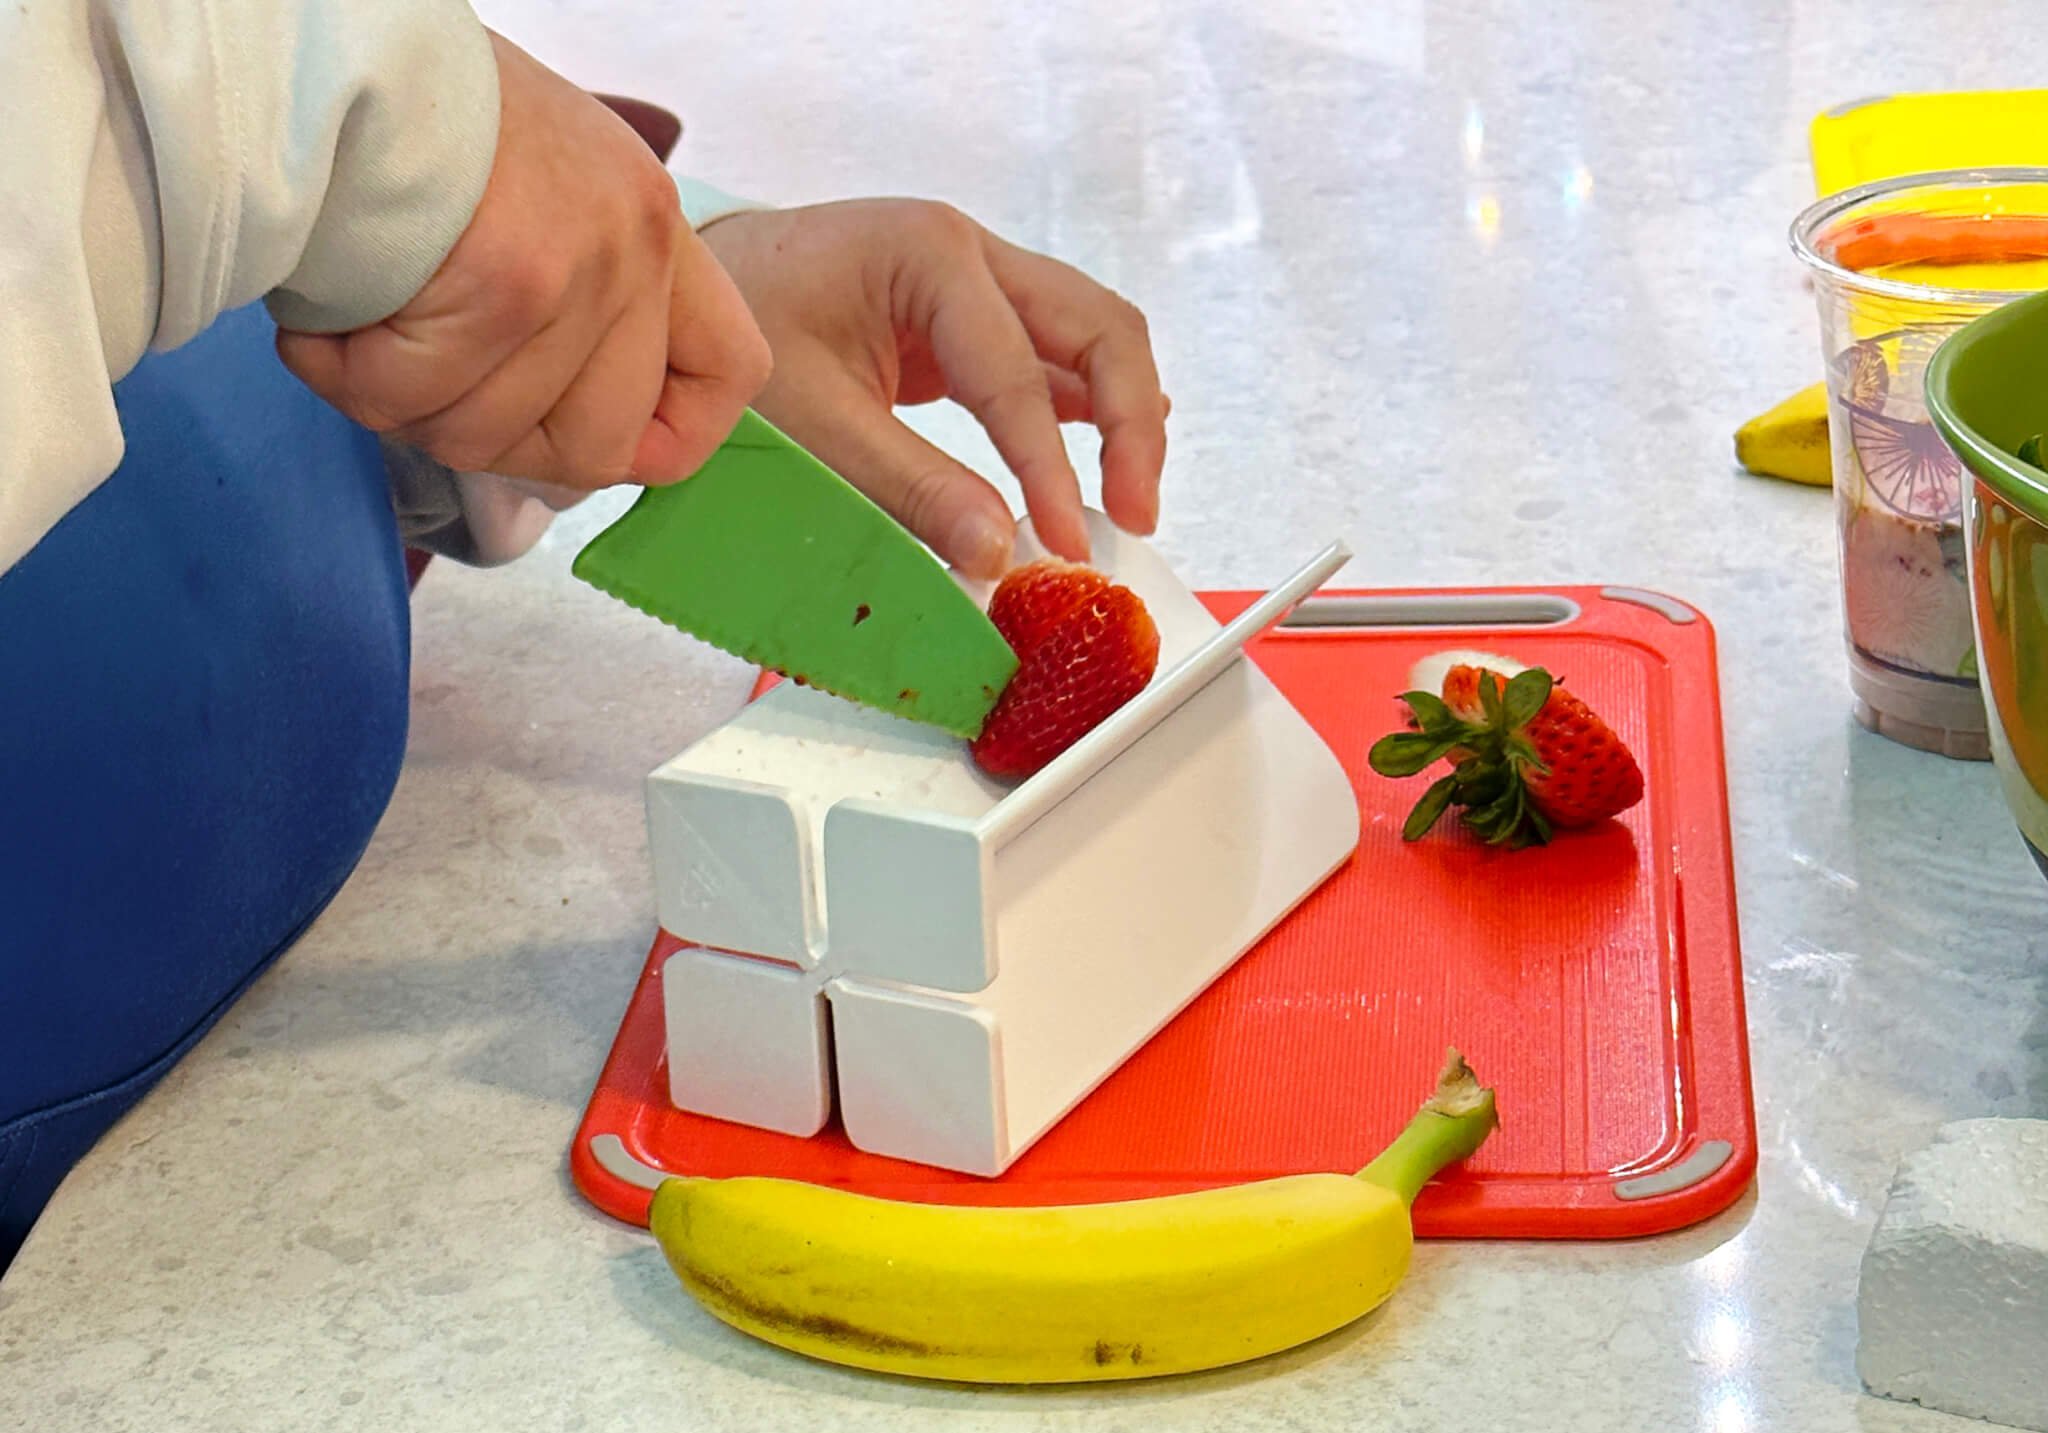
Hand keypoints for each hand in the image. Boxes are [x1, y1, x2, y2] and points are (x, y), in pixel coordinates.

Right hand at [276, 32, 770, 490]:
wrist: (331, 43)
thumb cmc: (410, 119)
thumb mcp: (539, 191)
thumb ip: (575, 296)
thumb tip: (561, 428)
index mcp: (653, 224)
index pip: (732, 371)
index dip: (665, 438)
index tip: (592, 436)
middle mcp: (638, 246)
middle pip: (596, 446)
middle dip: (493, 445)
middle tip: (422, 383)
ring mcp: (582, 268)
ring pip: (489, 437)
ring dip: (398, 403)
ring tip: (359, 327)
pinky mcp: (510, 283)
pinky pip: (418, 399)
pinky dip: (348, 376)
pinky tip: (325, 320)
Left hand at [698, 199, 1167, 576]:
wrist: (695, 288)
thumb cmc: (737, 328)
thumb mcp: (811, 419)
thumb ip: (907, 484)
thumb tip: (997, 551)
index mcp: (930, 254)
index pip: (1018, 375)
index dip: (1050, 470)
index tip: (1065, 544)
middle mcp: (972, 253)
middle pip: (1100, 328)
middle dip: (1129, 425)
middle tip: (1135, 516)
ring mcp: (979, 283)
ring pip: (1094, 339)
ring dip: (1123, 418)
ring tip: (1130, 504)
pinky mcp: (973, 323)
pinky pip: (1058, 362)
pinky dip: (1085, 414)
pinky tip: (1103, 467)